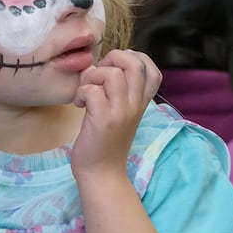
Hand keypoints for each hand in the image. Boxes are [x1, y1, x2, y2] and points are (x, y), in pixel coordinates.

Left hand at [69, 49, 159, 180]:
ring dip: (92, 77)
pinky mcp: (103, 120)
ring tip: (86, 92)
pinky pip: (92, 90)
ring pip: (111, 74)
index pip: (152, 70)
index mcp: (141, 103)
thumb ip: (117, 92)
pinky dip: (81, 92)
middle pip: (133, 63)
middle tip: (97, 77)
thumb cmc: (106, 143)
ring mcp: (120, 112)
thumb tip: (97, 66)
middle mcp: (135, 105)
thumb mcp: (120, 116)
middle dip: (111, 59)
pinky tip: (79, 105)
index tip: (115, 69)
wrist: (102, 174)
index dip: (134, 59)